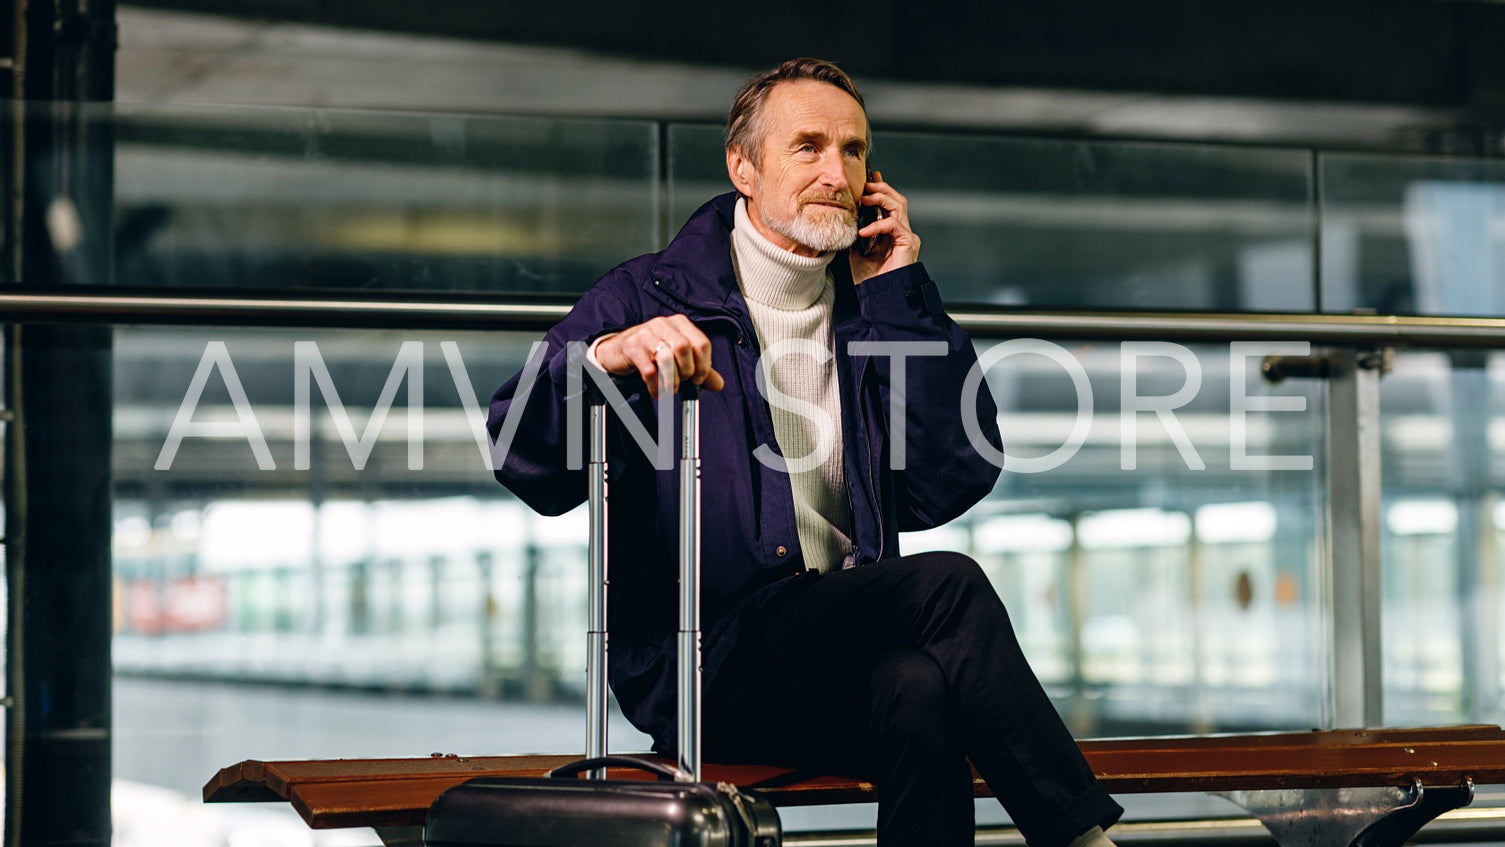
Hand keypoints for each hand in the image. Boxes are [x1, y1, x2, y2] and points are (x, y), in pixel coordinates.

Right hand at [594, 314, 725, 398]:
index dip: (704, 366)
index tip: (698, 379)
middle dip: (686, 371)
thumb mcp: (677, 357)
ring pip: (667, 358)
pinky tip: (657, 391)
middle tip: (682, 382)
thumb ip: (699, 369)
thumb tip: (719, 384)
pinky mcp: (632, 347)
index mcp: (679, 323)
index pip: (701, 343)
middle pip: (685, 349)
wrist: (617, 350)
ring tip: (670, 388)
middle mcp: (663, 324)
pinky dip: (656, 386)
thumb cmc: (651, 352)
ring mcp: (645, 334)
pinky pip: (649, 371)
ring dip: (672, 380)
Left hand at [849, 171, 920, 283]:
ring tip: (864, 198)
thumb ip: (856, 233)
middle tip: (865, 184)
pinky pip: (894, 224)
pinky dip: (878, 224)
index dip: (880, 188)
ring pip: (899, 205)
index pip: (888, 203)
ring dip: (881, 198)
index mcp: (891, 232)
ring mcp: (907, 236)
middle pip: (896, 199)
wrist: (878, 296)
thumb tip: (848, 218)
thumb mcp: (856, 251)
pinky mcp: (909, 242)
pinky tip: (864, 230)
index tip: (869, 177)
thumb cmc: (869, 278)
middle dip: (881, 188)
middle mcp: (902, 231)